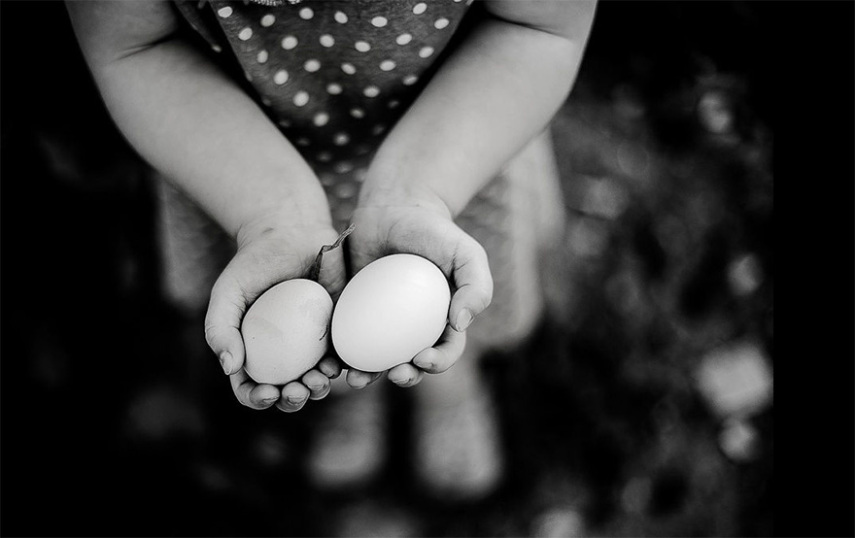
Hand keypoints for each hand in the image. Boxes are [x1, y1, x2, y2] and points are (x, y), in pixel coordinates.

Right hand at [204, 211, 346, 411]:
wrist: (291, 233)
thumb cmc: (254, 263)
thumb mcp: (228, 292)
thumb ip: (220, 328)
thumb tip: (230, 369)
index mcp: (253, 353)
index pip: (251, 388)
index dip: (257, 399)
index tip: (266, 392)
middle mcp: (283, 355)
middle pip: (287, 392)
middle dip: (292, 401)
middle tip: (297, 390)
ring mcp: (311, 346)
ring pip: (316, 381)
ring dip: (318, 390)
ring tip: (318, 381)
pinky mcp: (337, 331)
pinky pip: (341, 357)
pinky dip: (339, 368)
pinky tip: (336, 365)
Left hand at [344, 183, 492, 388]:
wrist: (394, 209)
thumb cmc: (436, 232)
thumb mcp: (466, 253)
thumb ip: (476, 287)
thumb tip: (460, 324)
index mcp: (443, 323)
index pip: (445, 351)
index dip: (437, 363)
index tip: (422, 359)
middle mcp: (412, 330)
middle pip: (409, 364)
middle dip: (403, 377)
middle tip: (394, 374)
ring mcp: (381, 325)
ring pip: (374, 360)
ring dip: (367, 376)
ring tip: (356, 379)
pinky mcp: (352, 314)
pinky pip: (346, 338)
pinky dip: (339, 353)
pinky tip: (332, 360)